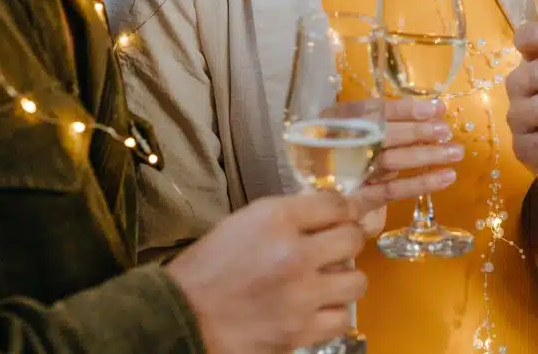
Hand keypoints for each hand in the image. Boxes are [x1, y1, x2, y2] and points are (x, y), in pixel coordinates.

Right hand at [167, 191, 366, 353]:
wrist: (181, 316)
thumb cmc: (207, 267)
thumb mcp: (243, 223)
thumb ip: (287, 217)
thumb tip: (328, 216)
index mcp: (275, 219)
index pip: (336, 205)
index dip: (352, 208)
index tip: (355, 212)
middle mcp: (294, 253)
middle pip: (352, 239)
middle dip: (347, 241)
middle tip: (335, 248)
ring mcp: (301, 296)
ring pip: (357, 281)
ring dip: (345, 279)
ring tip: (327, 281)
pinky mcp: (300, 332)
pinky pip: (342, 318)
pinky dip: (332, 313)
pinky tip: (317, 308)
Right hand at [348, 98, 460, 235]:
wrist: (308, 196)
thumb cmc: (337, 153)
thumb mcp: (352, 128)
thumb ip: (387, 118)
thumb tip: (434, 110)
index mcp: (335, 121)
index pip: (371, 110)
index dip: (405, 109)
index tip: (435, 109)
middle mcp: (339, 145)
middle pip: (382, 135)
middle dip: (417, 132)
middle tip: (446, 131)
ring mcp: (349, 173)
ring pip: (391, 161)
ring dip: (425, 156)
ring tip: (455, 152)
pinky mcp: (359, 198)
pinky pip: (393, 190)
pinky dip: (421, 183)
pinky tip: (446, 178)